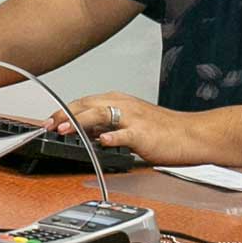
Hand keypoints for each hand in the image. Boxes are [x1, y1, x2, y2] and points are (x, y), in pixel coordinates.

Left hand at [46, 91, 206, 166]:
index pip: (84, 102)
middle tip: (47, 124)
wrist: (194, 135)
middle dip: (64, 114)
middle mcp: (124, 105)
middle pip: (87, 105)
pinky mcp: (144, 134)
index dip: (64, 110)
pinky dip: (112, 137)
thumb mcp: (131, 122)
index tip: (48, 120)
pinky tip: (101, 141)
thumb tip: (86, 129)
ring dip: (79, 121)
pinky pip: (125, 134)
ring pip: (100, 114)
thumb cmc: (165, 131)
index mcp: (119, 101)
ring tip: (64, 129)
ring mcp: (134, 119)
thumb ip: (108, 124)